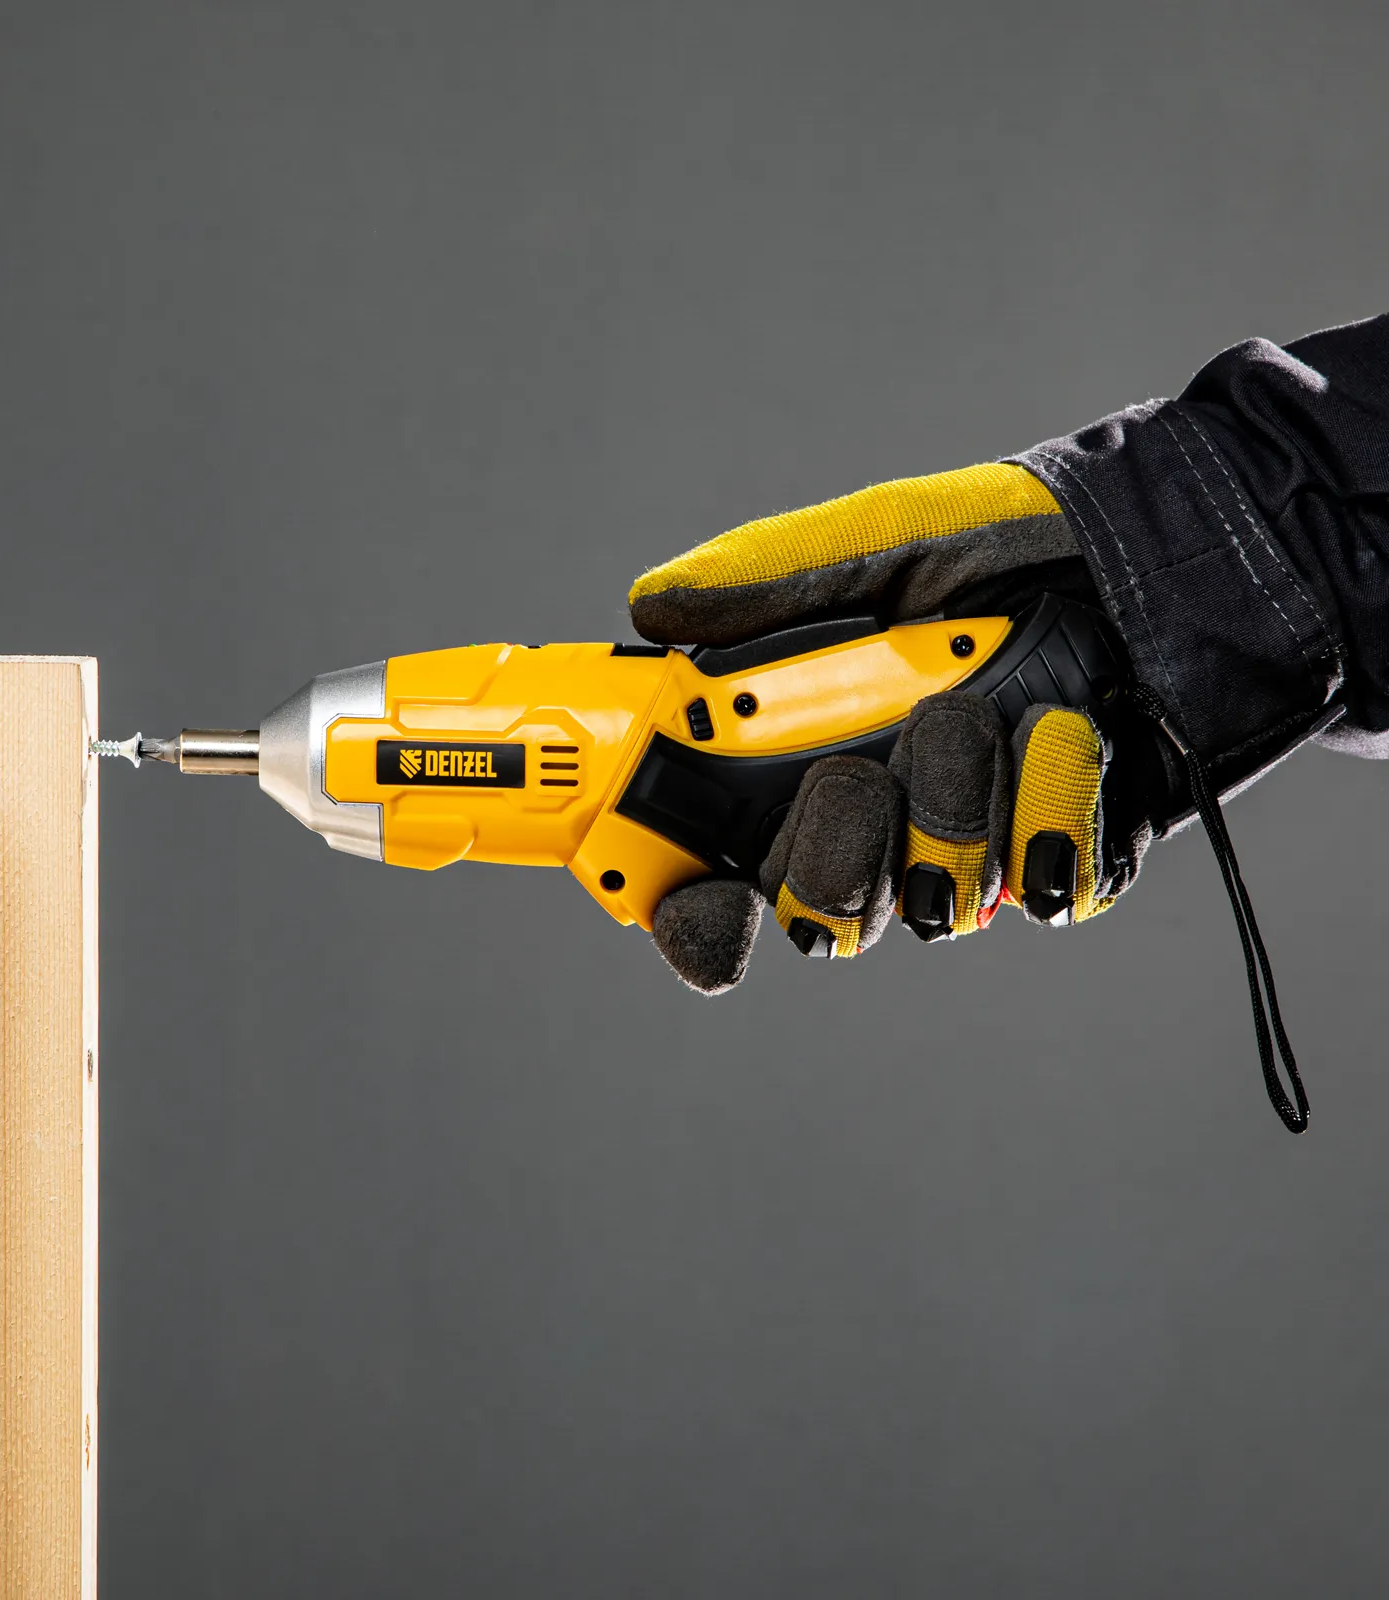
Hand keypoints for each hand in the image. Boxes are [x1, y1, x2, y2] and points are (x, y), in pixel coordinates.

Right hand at [628, 462, 1173, 992]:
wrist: (1164, 543)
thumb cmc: (1009, 537)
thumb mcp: (879, 538)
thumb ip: (767, 577)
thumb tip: (651, 610)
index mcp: (806, 750)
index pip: (723, 868)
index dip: (697, 912)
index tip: (702, 902)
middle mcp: (884, 811)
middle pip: (822, 917)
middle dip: (834, 855)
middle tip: (856, 772)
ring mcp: (978, 839)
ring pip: (936, 904)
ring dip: (952, 806)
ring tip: (982, 707)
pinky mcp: (1072, 848)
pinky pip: (1052, 887)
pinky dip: (1052, 805)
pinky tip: (1064, 725)